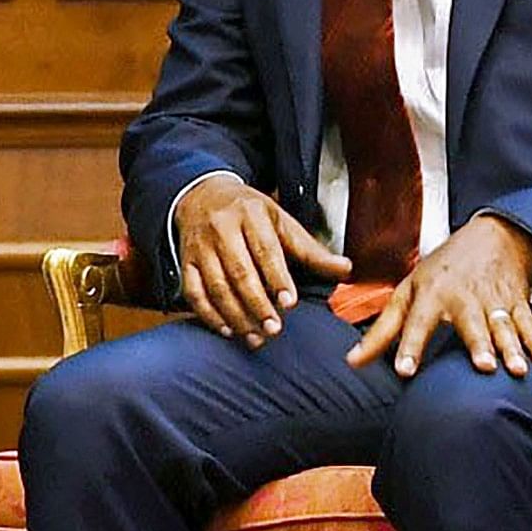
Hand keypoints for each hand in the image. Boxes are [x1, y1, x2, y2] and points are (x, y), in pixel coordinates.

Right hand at [175, 176, 348, 346]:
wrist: (201, 194)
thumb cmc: (249, 212)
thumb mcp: (281, 221)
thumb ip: (311, 250)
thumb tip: (346, 269)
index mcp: (251, 213)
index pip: (264, 249)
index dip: (277, 278)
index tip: (289, 303)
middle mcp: (222, 228)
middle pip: (239, 271)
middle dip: (257, 303)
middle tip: (274, 329)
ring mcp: (200, 246)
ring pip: (216, 286)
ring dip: (236, 315)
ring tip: (256, 336)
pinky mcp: (185, 261)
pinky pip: (193, 292)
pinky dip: (209, 314)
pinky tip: (227, 329)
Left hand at [345, 213, 531, 378]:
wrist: (489, 235)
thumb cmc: (440, 270)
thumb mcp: (407, 292)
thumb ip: (383, 330)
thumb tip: (352, 361)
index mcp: (431, 293)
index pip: (417, 322)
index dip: (409, 346)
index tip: (403, 371)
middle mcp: (463, 296)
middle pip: (469, 323)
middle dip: (477, 343)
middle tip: (482, 365)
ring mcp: (493, 300)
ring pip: (503, 326)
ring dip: (511, 347)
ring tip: (516, 370)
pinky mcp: (517, 303)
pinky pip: (530, 325)